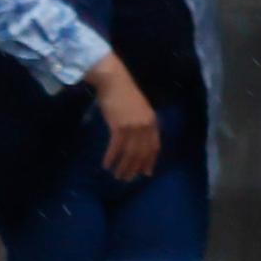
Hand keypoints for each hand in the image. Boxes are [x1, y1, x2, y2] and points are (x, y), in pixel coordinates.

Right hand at [89, 56, 160, 180]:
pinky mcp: (119, 126)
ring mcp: (133, 126)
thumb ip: (141, 124)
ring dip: (122, 166)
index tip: (146, 173)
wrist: (114, 81)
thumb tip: (137, 139)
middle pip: (142, 152)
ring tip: (116, 176)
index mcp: (153, 121)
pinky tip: (106, 165)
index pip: (154, 146)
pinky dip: (111, 157)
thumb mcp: (139, 109)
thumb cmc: (124, 93)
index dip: (149, 161)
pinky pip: (116, 147)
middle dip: (135, 168)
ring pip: (129, 152)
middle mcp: (146, 125)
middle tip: (127, 179)